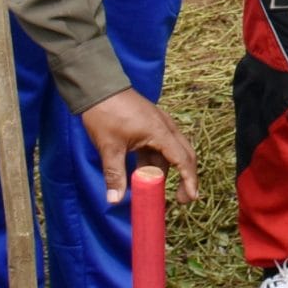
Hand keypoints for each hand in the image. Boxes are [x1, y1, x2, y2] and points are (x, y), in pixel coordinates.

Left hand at [79, 88, 199, 203]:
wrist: (98, 87)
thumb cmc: (106, 114)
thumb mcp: (109, 147)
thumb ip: (115, 174)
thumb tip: (114, 200)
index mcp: (160, 132)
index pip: (183, 160)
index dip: (189, 180)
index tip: (190, 199)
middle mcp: (166, 127)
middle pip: (184, 155)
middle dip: (185, 177)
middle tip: (180, 199)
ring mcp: (158, 124)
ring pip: (170, 151)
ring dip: (163, 170)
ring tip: (151, 188)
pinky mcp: (150, 123)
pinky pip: (159, 146)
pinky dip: (154, 161)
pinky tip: (142, 172)